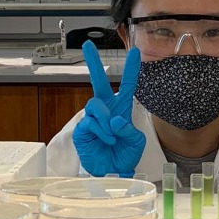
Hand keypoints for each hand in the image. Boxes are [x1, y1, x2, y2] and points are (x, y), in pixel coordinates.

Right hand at [72, 41, 145, 176]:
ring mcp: (93, 119)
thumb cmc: (124, 155)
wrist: (113, 172)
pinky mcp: (83, 130)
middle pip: (99, 82)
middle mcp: (106, 110)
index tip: (136, 52)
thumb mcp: (136, 142)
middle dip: (93, 63)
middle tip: (87, 45)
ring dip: (106, 119)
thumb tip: (115, 120)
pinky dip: (101, 131)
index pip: (127, 86)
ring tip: (112, 134)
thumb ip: (129, 130)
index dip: (131, 70)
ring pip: (95, 104)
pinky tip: (107, 139)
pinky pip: (91, 122)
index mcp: (121, 109)